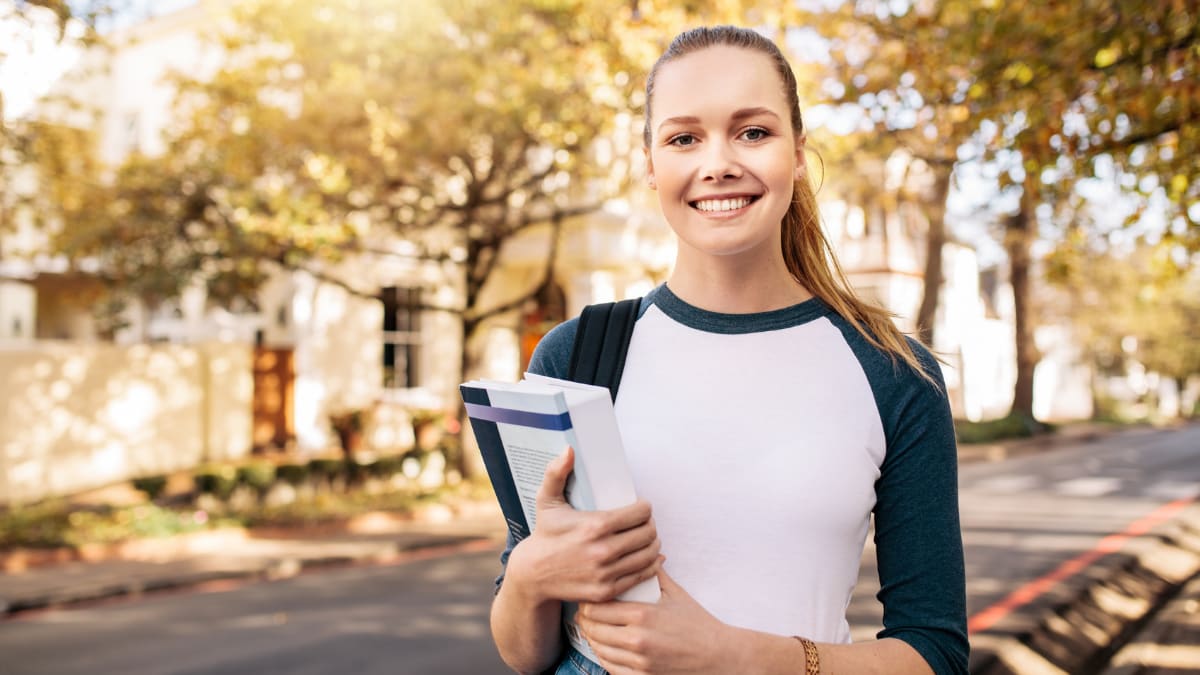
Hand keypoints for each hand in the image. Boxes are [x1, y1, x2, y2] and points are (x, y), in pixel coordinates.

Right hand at [507, 447, 660, 604]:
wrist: (533, 575)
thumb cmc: (545, 533)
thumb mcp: (547, 501)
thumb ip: (556, 473)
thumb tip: (569, 450)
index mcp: (594, 525)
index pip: (640, 513)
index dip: (645, 508)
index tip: (641, 507)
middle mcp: (603, 551)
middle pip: (648, 533)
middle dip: (650, 525)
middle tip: (645, 522)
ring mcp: (606, 573)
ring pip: (649, 554)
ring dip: (653, 544)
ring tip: (647, 538)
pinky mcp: (607, 590)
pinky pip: (642, 575)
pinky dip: (651, 565)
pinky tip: (650, 557)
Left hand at [575, 566, 732, 674]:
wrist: (718, 656)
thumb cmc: (699, 625)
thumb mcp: (676, 594)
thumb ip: (655, 573)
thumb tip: (645, 554)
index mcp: (643, 615)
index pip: (596, 607)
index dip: (588, 601)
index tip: (589, 596)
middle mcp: (636, 640)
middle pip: (591, 628)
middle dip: (585, 618)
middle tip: (585, 611)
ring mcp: (638, 662)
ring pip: (597, 648)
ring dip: (591, 637)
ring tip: (592, 628)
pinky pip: (610, 667)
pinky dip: (603, 656)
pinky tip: (605, 647)